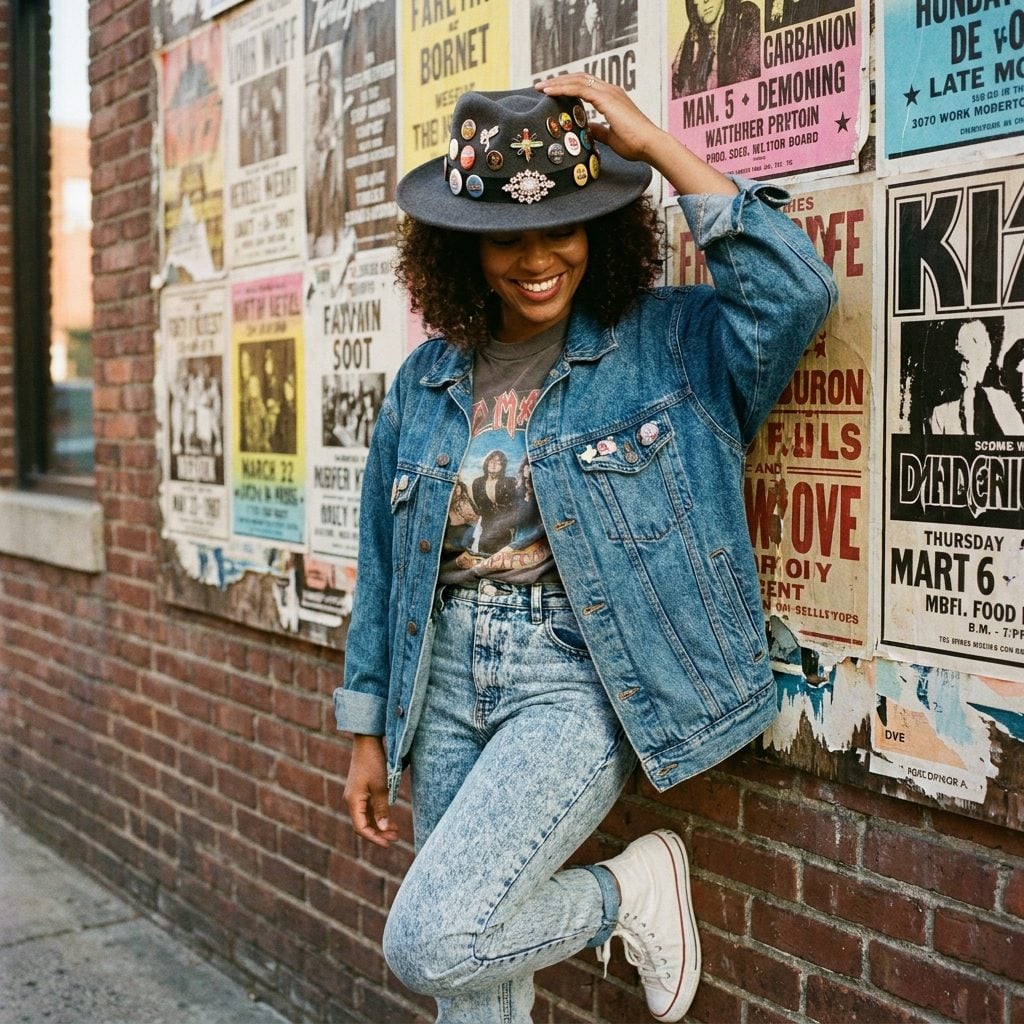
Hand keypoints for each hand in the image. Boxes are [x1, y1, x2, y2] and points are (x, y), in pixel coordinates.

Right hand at [344, 734, 398, 847]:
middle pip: (363, 824)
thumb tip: (382, 828)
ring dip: (379, 825)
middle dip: (379, 833)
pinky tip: (389, 819)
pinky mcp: (360, 791)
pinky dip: (378, 815)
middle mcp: (351, 800)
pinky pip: (367, 809)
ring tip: (396, 831)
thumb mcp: (381, 786)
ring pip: (366, 817)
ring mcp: (355, 796)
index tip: (388, 843)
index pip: (361, 828)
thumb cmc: (373, 762)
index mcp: (353, 801)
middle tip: (396, 837)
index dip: (374, 838)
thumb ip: (381, 808)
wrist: (367, 742)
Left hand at [535, 74, 660, 163]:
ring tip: (540, 87)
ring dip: (557, 83)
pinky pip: (579, 88)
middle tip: (541, 86)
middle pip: (579, 78)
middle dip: (559, 81)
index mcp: (611, 97)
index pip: (585, 85)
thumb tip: (586, 129)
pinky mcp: (606, 99)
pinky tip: (549, 93)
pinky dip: (562, 89)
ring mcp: (609, 92)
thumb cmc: (635, 145)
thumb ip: (598, 130)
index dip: (568, 86)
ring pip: (577, 80)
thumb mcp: (610, 137)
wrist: (649, 145)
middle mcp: (610, 90)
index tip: (551, 92)